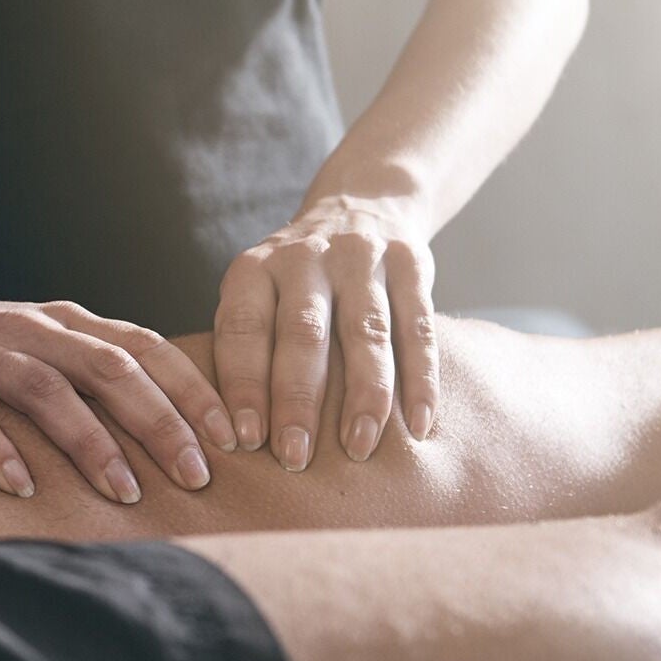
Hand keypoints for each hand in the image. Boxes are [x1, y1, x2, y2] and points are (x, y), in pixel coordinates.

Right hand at [0, 284, 241, 501]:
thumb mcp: (34, 351)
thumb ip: (85, 377)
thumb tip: (163, 435)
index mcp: (64, 323)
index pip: (145, 349)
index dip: (193, 390)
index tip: (233, 438)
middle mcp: (30, 328)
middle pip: (110, 369)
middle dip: (160, 422)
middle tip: (198, 475)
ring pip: (47, 389)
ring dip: (90, 441)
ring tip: (124, 491)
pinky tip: (20, 486)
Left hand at [213, 198, 439, 471]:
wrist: (361, 203)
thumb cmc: (294, 283)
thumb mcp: (257, 296)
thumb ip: (248, 349)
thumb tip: (238, 435)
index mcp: (254, 269)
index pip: (243, 330)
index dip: (243, 386)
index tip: (244, 440)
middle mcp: (305, 259)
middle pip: (302, 334)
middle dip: (297, 401)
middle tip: (295, 457)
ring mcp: (361, 258)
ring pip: (366, 333)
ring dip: (364, 396)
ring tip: (358, 448)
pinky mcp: (411, 264)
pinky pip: (419, 329)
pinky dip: (421, 381)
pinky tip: (419, 425)